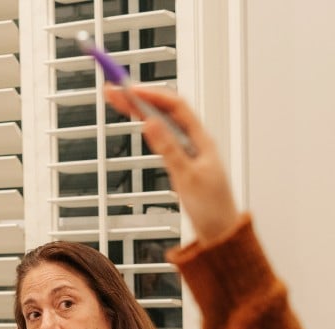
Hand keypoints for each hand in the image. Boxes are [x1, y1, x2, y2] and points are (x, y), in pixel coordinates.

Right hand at [105, 86, 240, 245]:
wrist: (220, 233)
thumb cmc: (212, 209)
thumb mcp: (187, 178)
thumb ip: (169, 149)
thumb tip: (150, 123)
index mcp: (202, 141)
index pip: (176, 106)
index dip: (152, 94)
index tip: (129, 89)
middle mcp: (195, 142)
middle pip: (165, 111)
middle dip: (139, 98)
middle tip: (113, 91)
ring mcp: (188, 152)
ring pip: (162, 123)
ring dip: (141, 110)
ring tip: (118, 100)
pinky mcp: (182, 163)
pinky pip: (163, 137)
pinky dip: (148, 127)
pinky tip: (137, 121)